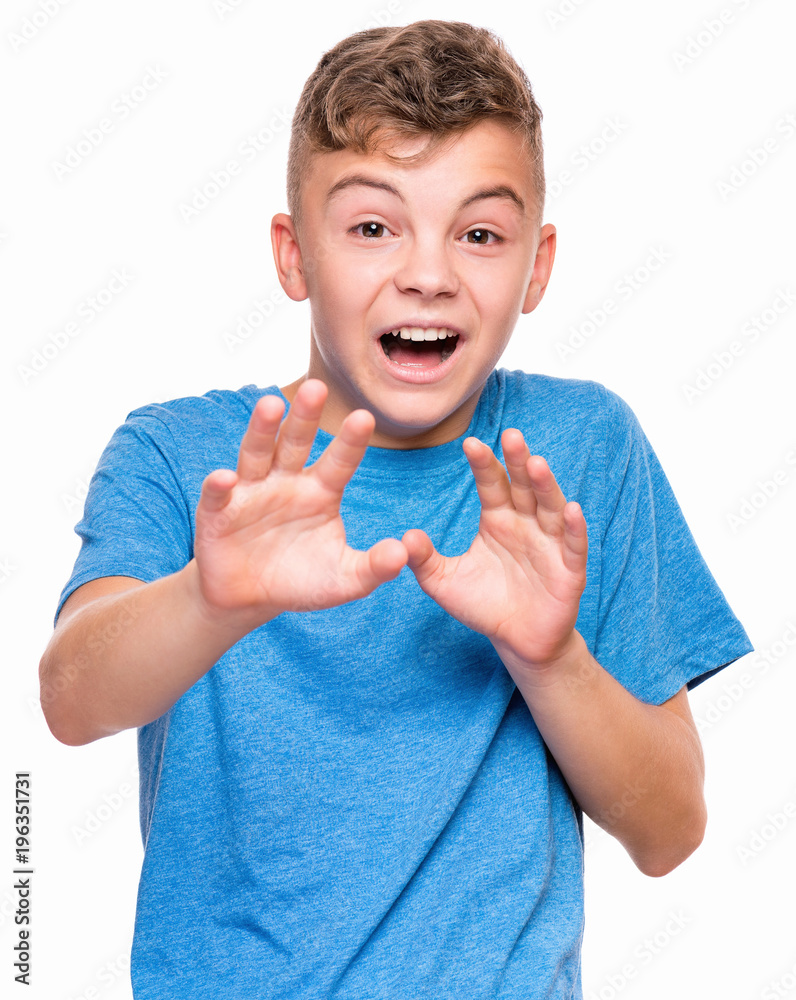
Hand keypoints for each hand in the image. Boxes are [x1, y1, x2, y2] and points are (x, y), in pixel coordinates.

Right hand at [192, 379, 407, 626]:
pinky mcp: (217, 512)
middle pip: (296, 443)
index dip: (350, 441)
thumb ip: (373, 568)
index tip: (365, 416)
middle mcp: (286, 481)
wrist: (250, 599)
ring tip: (271, 405)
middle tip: (316, 386)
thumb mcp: (343, 580)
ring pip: (257, 453)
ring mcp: (250, 492)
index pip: (339, 461)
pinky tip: (226, 477)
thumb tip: (402, 554)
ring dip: (262, 430)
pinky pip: (219, 495)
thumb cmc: (301, 581)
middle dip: (305, 416)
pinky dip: (220, 485)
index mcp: (320, 491)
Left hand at [402, 429, 587, 672]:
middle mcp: (526, 523)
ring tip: (537, 463)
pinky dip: (575, 528)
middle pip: (523, 486)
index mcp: (498, 519)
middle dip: (518, 461)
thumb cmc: (483, 605)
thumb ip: (425, 559)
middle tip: (511, 435)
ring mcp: (550, 544)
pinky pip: (574, 545)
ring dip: (546, 486)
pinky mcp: (570, 570)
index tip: (470, 443)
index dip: (483, 464)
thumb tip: (403, 537)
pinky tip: (572, 509)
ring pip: (550, 508)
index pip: (491, 484)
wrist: (517, 641)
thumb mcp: (444, 582)